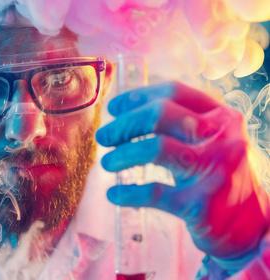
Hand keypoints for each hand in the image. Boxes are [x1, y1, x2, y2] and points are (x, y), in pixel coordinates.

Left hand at [96, 82, 269, 263]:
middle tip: (103, 137)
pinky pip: (154, 193)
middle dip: (124, 124)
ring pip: (156, 148)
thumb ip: (183, 125)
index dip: (137, 97)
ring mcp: (213, 170)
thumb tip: (128, 113)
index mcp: (222, 118)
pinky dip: (127, 193)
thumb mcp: (215, 142)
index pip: (173, 93)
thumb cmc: (223, 178)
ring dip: (122, 155)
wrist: (253, 225)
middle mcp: (222, 138)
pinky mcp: (201, 204)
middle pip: (160, 114)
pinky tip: (113, 194)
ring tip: (107, 163)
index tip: (113, 107)